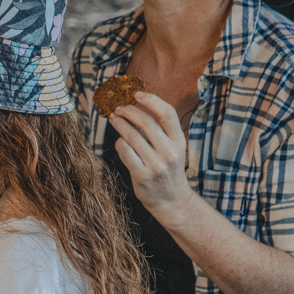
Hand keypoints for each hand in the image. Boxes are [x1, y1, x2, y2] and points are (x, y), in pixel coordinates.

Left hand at [109, 91, 195, 223]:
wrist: (172, 199)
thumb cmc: (168, 169)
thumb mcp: (172, 148)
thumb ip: (160, 131)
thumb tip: (135, 109)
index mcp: (179, 141)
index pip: (168, 113)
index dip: (151, 100)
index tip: (137, 94)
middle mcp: (170, 151)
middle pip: (146, 122)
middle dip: (129, 111)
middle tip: (118, 108)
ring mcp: (156, 164)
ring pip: (132, 136)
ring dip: (120, 124)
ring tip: (114, 119)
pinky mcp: (142, 175)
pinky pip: (125, 152)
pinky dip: (120, 143)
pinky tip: (120, 142)